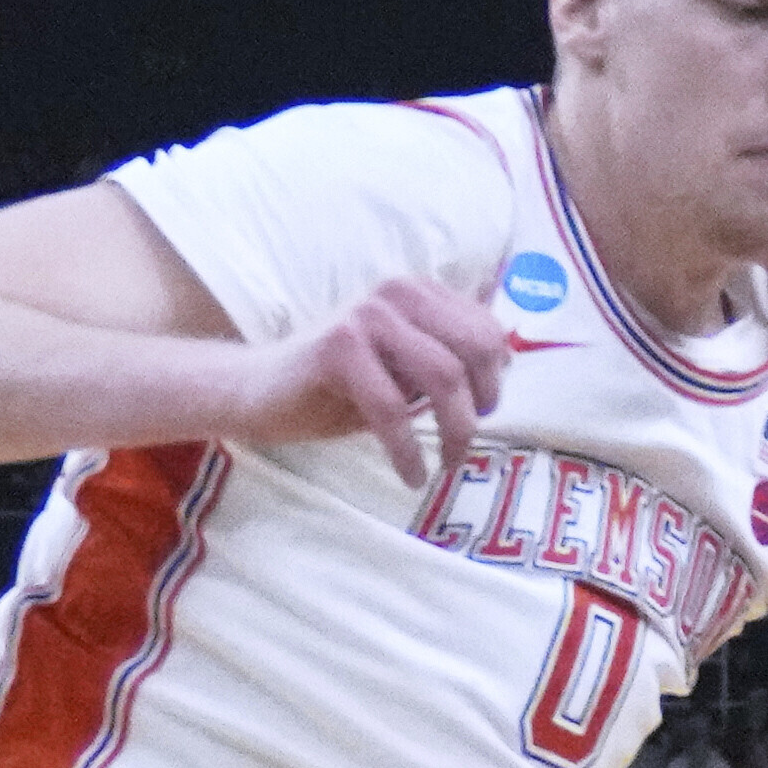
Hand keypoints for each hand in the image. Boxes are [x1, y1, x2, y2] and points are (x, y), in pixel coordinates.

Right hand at [235, 274, 517, 487]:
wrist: (261, 392)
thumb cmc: (341, 385)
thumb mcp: (404, 368)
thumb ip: (447, 357)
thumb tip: (506, 362)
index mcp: (418, 293)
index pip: (488, 329)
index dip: (496, 378)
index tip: (482, 411)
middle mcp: (396, 293)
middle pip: (476, 349)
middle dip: (482, 404)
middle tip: (464, 442)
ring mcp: (366, 316)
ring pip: (443, 376)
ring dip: (454, 432)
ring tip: (445, 463)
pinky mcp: (337, 349)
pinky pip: (392, 408)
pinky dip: (408, 451)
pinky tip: (411, 474)